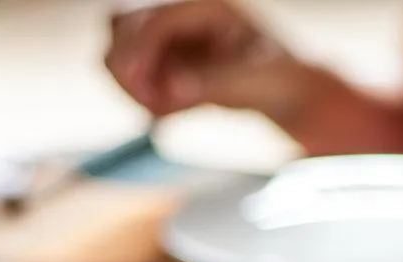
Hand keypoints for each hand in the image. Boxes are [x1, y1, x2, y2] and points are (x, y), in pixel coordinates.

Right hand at [105, 0, 307, 118]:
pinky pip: (134, 77)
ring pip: (120, 48)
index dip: (139, 49)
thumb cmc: (274, 78)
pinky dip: (144, 97)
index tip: (136, 84)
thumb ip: (210, 83)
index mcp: (206, 5)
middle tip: (147, 103)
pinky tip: (176, 111)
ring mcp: (168, 35)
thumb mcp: (249, 82)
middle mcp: (181, 12)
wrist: (283, 90)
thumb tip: (172, 89)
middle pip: (122, 23)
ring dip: (131, 83)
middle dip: (126, 63)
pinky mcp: (162, 59)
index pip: (156, 19)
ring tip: (166, 110)